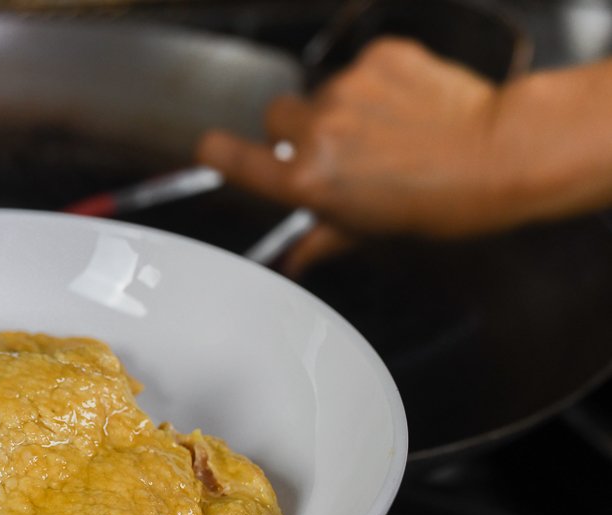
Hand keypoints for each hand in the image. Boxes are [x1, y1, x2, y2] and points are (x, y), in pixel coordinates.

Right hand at [198, 38, 529, 273]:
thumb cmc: (440, 202)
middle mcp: (318, 131)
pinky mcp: (380, 56)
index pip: (231, 157)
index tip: (211, 148)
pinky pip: (362, 66)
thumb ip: (321, 240)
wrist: (501, 154)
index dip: (217, 152)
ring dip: (342, 106)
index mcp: (308, 180)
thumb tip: (297, 261)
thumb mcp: (371, 232)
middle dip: (297, 129)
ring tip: (386, 130)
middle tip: (337, 148)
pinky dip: (379, 82)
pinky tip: (408, 105)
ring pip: (322, 90)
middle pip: (277, 115)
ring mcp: (348, 88)